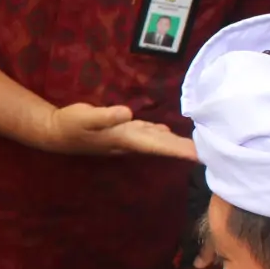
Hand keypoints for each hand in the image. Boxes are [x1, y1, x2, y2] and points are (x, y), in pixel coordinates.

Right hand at [38, 103, 197, 158]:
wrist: (56, 133)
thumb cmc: (70, 124)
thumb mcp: (85, 117)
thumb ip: (106, 116)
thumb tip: (127, 113)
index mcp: (126, 138)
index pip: (159, 146)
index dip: (180, 150)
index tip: (201, 155)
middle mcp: (131, 141)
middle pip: (165, 146)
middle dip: (187, 149)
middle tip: (213, 151)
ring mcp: (128, 137)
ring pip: (159, 142)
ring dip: (178, 145)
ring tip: (199, 145)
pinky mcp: (123, 130)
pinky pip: (149, 134)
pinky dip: (163, 135)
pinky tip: (170, 132)